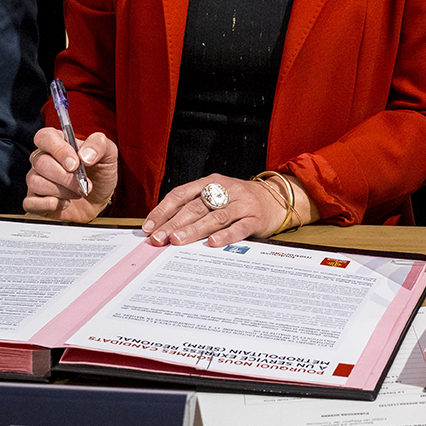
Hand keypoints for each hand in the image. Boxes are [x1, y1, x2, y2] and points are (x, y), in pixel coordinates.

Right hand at [23, 128, 119, 221]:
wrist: (99, 200)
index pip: (45, 137)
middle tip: (84, 184)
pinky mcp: (34, 200)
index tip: (74, 164)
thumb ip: (99, 145)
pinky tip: (64, 203)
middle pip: (41, 163)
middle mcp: (43, 159)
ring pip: (36, 182)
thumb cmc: (100, 173)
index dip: (58, 150)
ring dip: (62, 191)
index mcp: (58, 142)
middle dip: (66, 177)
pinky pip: (30, 202)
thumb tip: (85, 155)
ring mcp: (36, 179)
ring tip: (77, 192)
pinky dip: (50, 205)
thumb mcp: (108, 154)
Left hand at [143, 173, 300, 247]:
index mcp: (211, 182)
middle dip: (173, 223)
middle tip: (158, 238)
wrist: (276, 198)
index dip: (163, 210)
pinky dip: (225, 235)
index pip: (181, 194)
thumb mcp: (217, 195)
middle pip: (195, 207)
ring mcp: (241, 204)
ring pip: (215, 216)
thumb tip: (164, 228)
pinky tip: (213, 243)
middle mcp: (225, 190)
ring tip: (177, 241)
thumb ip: (194, 207)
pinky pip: (239, 227)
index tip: (148, 227)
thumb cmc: (239, 200)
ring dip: (194, 230)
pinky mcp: (255, 218)